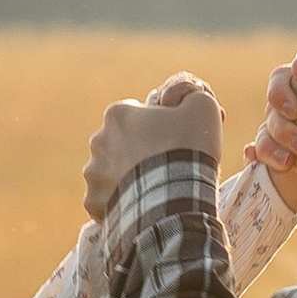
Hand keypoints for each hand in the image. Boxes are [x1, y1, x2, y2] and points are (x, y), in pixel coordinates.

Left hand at [83, 78, 222, 218]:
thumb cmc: (189, 148)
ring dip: (128, 179)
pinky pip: (106, 201)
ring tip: (154, 189)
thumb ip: (190, 91)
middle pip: (122, 145)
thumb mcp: (202, 105)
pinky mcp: (94, 203)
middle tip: (165, 166)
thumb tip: (178, 95)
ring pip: (111, 174)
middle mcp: (98, 141)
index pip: (137, 116)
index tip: (173, 142)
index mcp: (117, 114)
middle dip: (139, 153)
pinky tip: (141, 206)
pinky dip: (121, 204)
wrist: (177, 196)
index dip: (158, 128)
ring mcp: (93, 174)